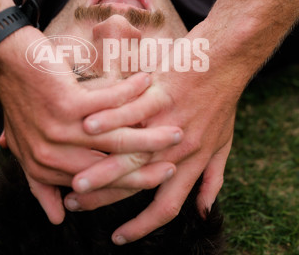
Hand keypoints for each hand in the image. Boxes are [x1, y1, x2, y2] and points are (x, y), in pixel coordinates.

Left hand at [0, 27, 183, 223]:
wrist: (5, 62)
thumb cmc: (20, 102)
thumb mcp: (25, 147)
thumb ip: (42, 183)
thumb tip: (57, 217)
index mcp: (45, 168)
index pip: (97, 183)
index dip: (130, 182)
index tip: (157, 178)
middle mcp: (51, 155)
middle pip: (112, 167)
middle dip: (148, 166)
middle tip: (175, 160)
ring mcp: (59, 131)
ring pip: (117, 139)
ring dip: (150, 133)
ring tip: (174, 130)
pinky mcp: (66, 105)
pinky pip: (110, 103)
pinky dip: (131, 92)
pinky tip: (147, 83)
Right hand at [64, 28, 243, 243]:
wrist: (226, 61)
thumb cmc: (222, 102)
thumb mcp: (223, 145)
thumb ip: (212, 179)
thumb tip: (204, 211)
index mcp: (193, 163)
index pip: (167, 206)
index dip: (142, 227)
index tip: (119, 238)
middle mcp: (179, 148)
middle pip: (138, 182)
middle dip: (104, 199)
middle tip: (75, 206)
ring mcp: (168, 122)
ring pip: (130, 151)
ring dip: (99, 167)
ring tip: (72, 179)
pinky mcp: (160, 95)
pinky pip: (130, 112)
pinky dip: (108, 120)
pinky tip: (85, 128)